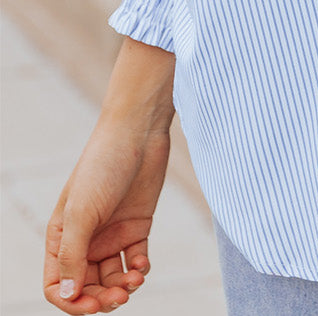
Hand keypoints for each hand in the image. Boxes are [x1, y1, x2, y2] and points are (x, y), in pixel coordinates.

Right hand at [43, 119, 170, 312]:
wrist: (138, 133)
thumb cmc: (102, 166)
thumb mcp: (81, 212)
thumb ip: (73, 255)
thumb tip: (68, 296)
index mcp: (62, 237)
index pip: (59, 284)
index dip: (72, 302)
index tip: (93, 305)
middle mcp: (85, 239)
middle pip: (88, 287)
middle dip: (102, 298)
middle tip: (121, 295)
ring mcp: (111, 233)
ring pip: (113, 278)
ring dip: (123, 286)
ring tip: (135, 279)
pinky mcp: (136, 226)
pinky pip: (135, 261)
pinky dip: (140, 269)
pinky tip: (143, 264)